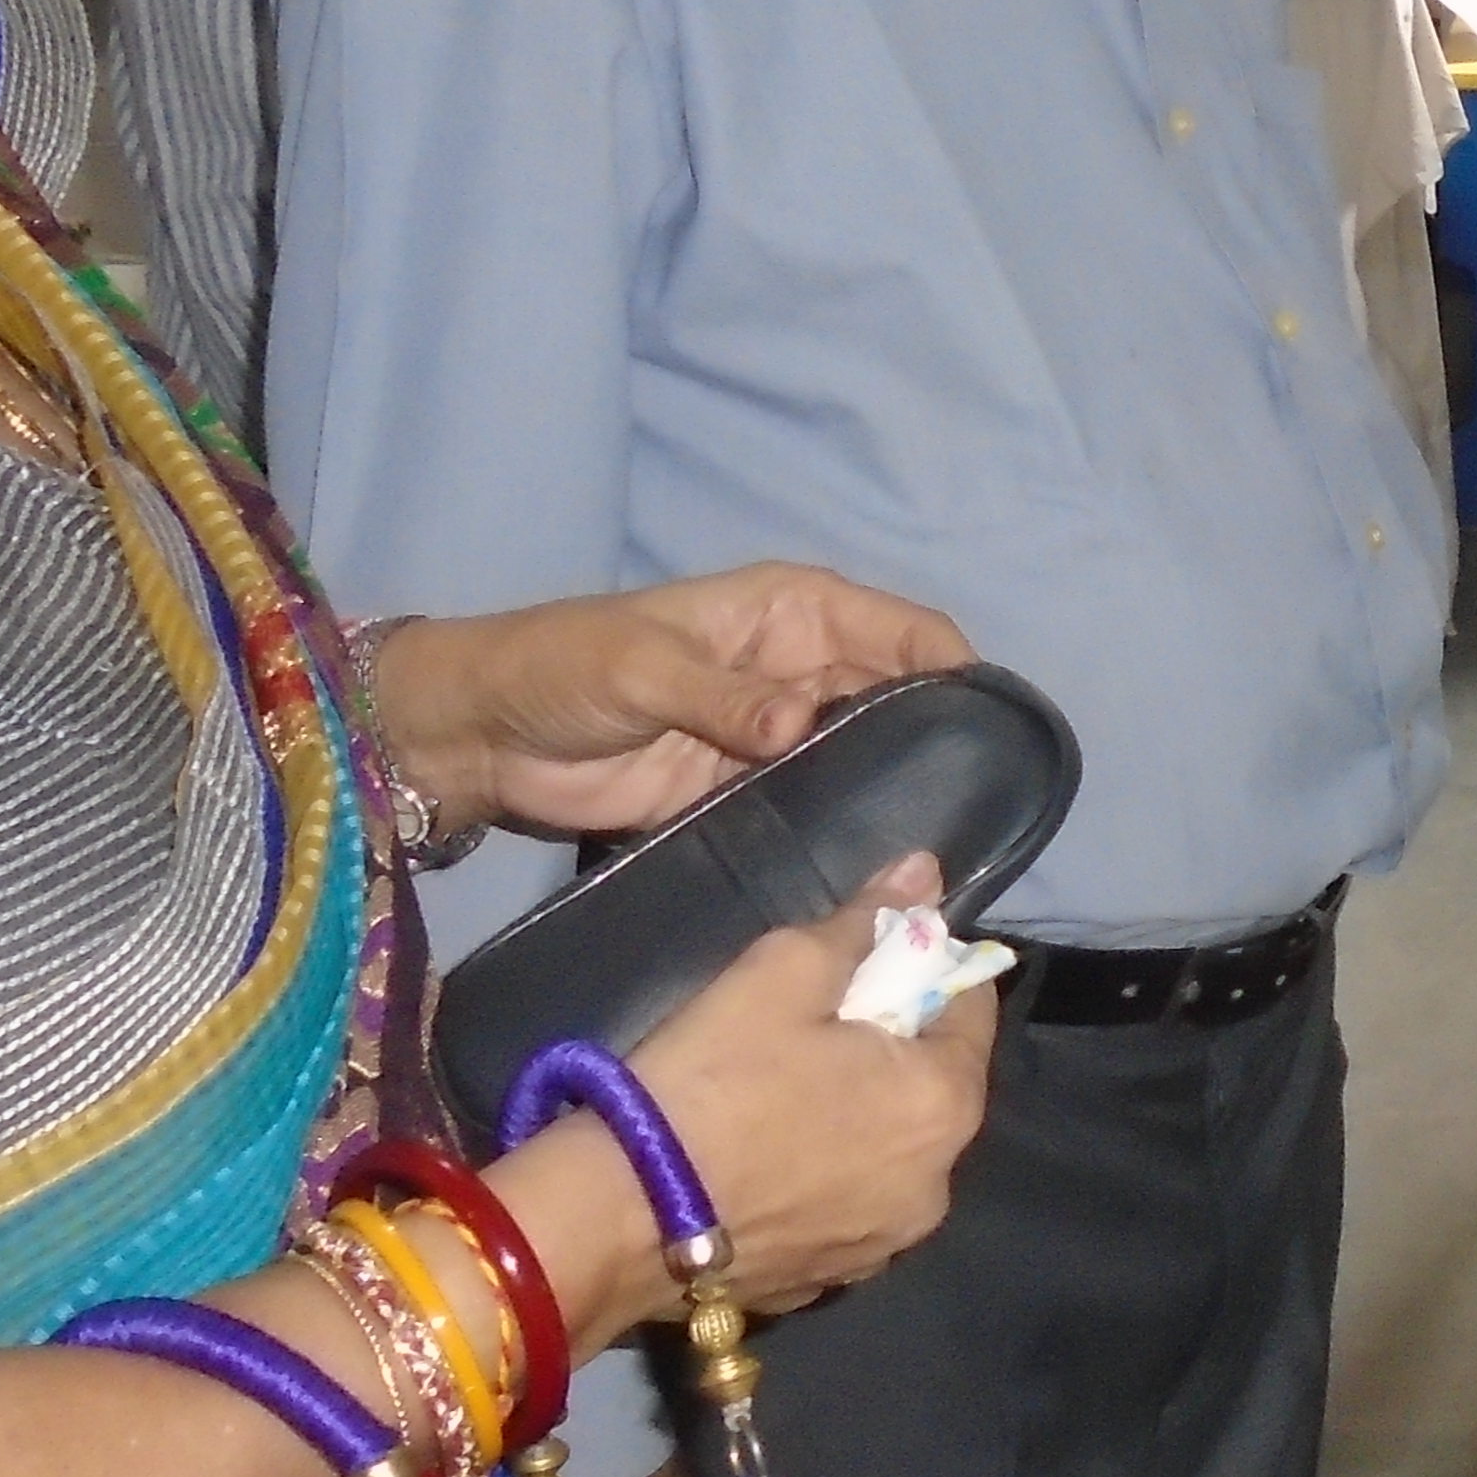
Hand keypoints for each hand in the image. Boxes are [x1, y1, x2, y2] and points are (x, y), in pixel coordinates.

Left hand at [368, 565, 976, 843]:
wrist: (482, 734)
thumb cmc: (563, 665)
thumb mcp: (643, 667)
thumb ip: (725, 697)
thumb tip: (805, 722)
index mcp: (794, 612)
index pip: (905, 631)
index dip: (956, 671)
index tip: (993, 731)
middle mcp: (805, 668)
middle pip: (898, 699)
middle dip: (935, 740)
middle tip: (971, 807)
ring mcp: (780, 736)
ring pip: (862, 759)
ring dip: (891, 792)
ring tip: (932, 844)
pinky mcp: (748, 794)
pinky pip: (813, 808)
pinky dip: (840, 830)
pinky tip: (868, 864)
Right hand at [609, 858, 997, 1313]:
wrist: (616, 1216)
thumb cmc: (712, 1078)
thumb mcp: (782, 971)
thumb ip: (863, 922)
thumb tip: (927, 872)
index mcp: (946, 1105)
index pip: (970, 1007)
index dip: (923, 970)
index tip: (867, 960)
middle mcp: (937, 1185)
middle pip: (932, 1086)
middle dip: (889, 1048)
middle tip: (810, 1024)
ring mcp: (883, 1245)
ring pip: (889, 1152)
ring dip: (857, 1118)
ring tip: (779, 1093)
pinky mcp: (827, 1283)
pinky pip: (842, 1206)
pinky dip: (820, 1178)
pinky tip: (761, 1158)